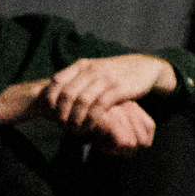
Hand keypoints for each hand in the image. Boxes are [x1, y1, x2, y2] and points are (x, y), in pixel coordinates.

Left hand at [36, 53, 167, 146]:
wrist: (143, 68)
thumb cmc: (114, 74)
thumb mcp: (94, 70)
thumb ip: (77, 79)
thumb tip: (54, 98)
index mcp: (82, 65)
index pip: (57, 81)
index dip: (51, 99)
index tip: (51, 113)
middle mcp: (92, 69)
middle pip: (68, 94)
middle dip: (62, 114)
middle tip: (63, 127)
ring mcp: (105, 78)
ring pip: (82, 101)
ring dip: (76, 120)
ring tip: (75, 130)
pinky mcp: (119, 88)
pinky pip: (100, 106)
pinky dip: (92, 120)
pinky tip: (91, 128)